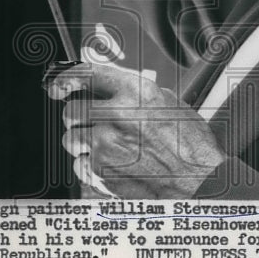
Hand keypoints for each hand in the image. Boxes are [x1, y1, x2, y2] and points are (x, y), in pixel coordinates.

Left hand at [45, 63, 224, 198]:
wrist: (199, 183)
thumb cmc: (190, 146)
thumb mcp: (168, 103)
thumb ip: (135, 93)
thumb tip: (108, 88)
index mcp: (135, 92)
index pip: (87, 74)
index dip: (66, 78)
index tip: (59, 86)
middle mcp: (116, 115)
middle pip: (72, 110)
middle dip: (79, 117)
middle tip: (93, 123)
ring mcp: (105, 145)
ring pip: (71, 139)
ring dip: (82, 142)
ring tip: (107, 148)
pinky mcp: (101, 172)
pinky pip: (78, 165)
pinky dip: (89, 166)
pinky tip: (110, 166)